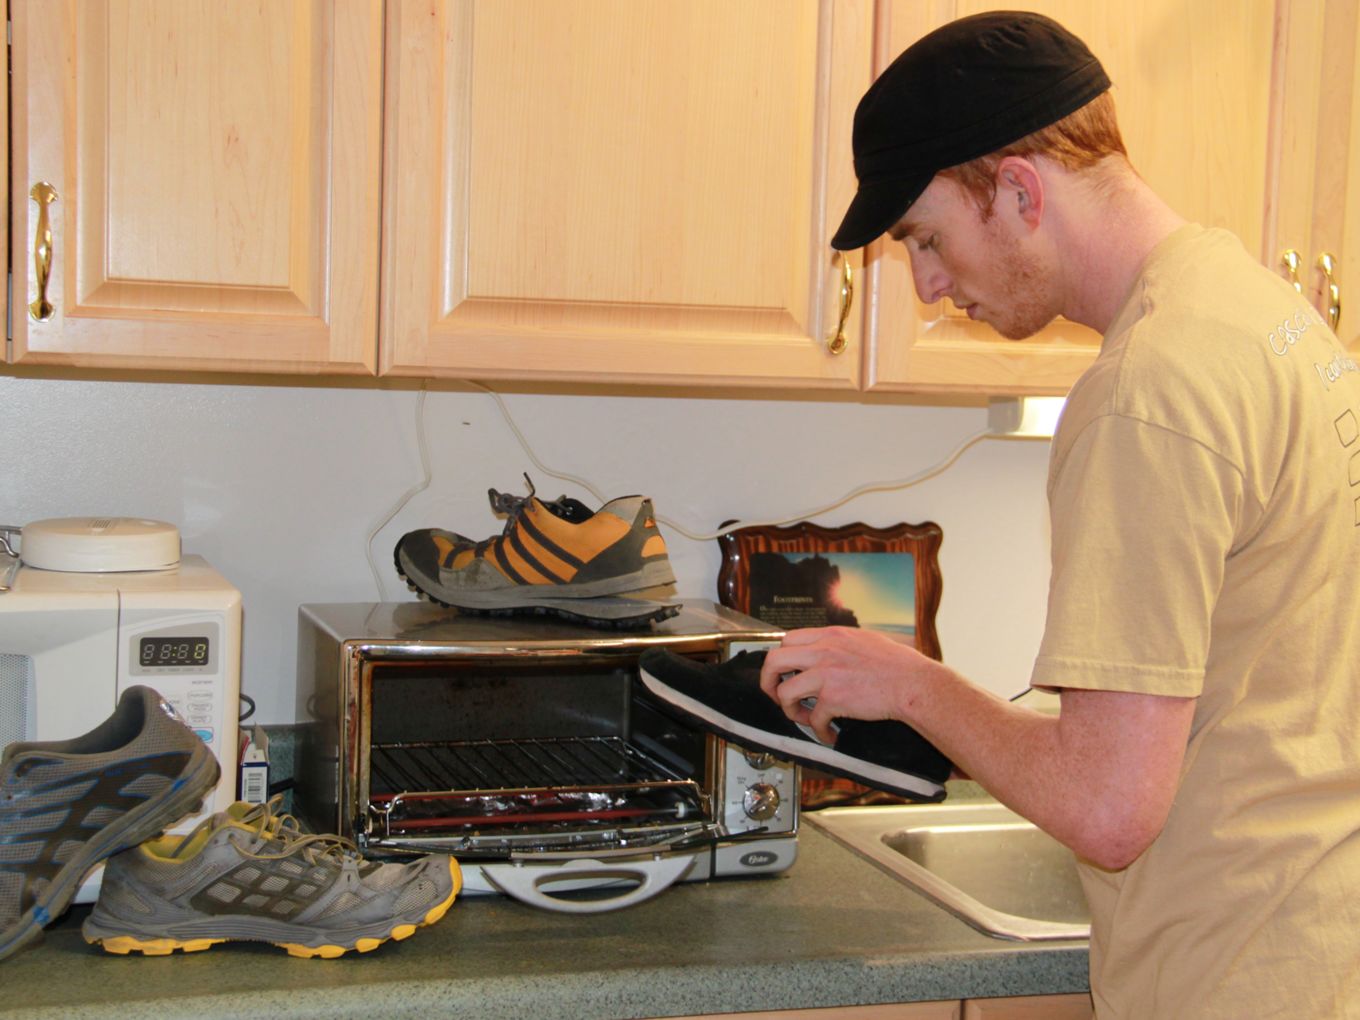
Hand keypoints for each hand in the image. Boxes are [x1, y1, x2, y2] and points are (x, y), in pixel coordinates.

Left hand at [758, 626, 938, 743]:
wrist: (912, 684)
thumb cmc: (897, 664)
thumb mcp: (863, 640)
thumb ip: (839, 643)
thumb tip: (824, 652)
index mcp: (830, 636)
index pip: (787, 639)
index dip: (780, 658)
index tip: (783, 672)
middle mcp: (823, 651)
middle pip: (774, 660)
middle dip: (768, 681)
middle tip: (776, 694)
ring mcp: (826, 675)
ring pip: (785, 692)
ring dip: (791, 710)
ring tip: (805, 717)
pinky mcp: (834, 699)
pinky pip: (813, 719)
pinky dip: (820, 731)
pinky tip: (829, 733)